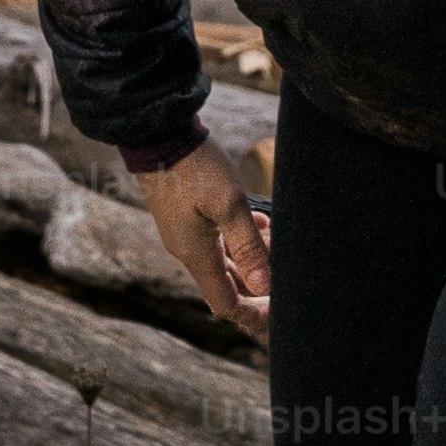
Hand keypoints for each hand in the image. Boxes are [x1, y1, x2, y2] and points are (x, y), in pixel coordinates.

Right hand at [136, 141, 269, 332]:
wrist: (157, 133)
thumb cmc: (194, 167)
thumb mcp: (229, 204)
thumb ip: (248, 245)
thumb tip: (264, 286)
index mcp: (197, 255)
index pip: (226, 304)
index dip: (253, 312)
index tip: (278, 307)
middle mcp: (188, 250)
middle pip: (226, 284)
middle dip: (258, 282)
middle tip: (287, 272)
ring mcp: (185, 233)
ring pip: (224, 260)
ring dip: (251, 257)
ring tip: (278, 241)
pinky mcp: (185, 216)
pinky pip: (217, 240)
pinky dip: (239, 239)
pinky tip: (259, 221)